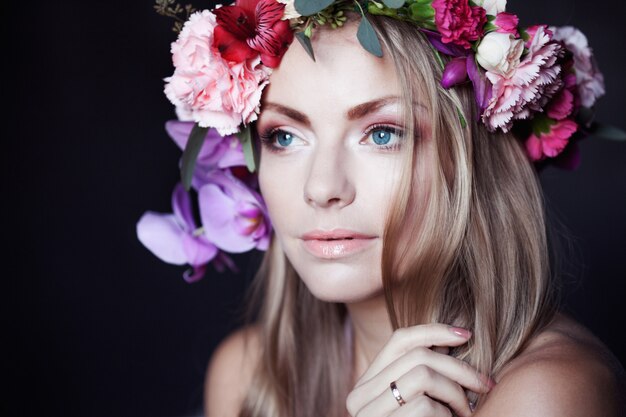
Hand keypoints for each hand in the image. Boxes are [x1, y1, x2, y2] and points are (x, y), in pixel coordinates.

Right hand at [346, 324, 493, 416]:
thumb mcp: (416, 402)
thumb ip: (419, 374)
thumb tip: (455, 336)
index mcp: (367, 385)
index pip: (399, 339)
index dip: (434, 331)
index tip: (466, 335)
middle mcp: (359, 397)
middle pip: (417, 355)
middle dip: (459, 367)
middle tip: (485, 385)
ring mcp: (368, 414)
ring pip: (423, 375)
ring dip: (456, 392)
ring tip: (466, 412)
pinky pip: (426, 405)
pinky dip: (447, 415)